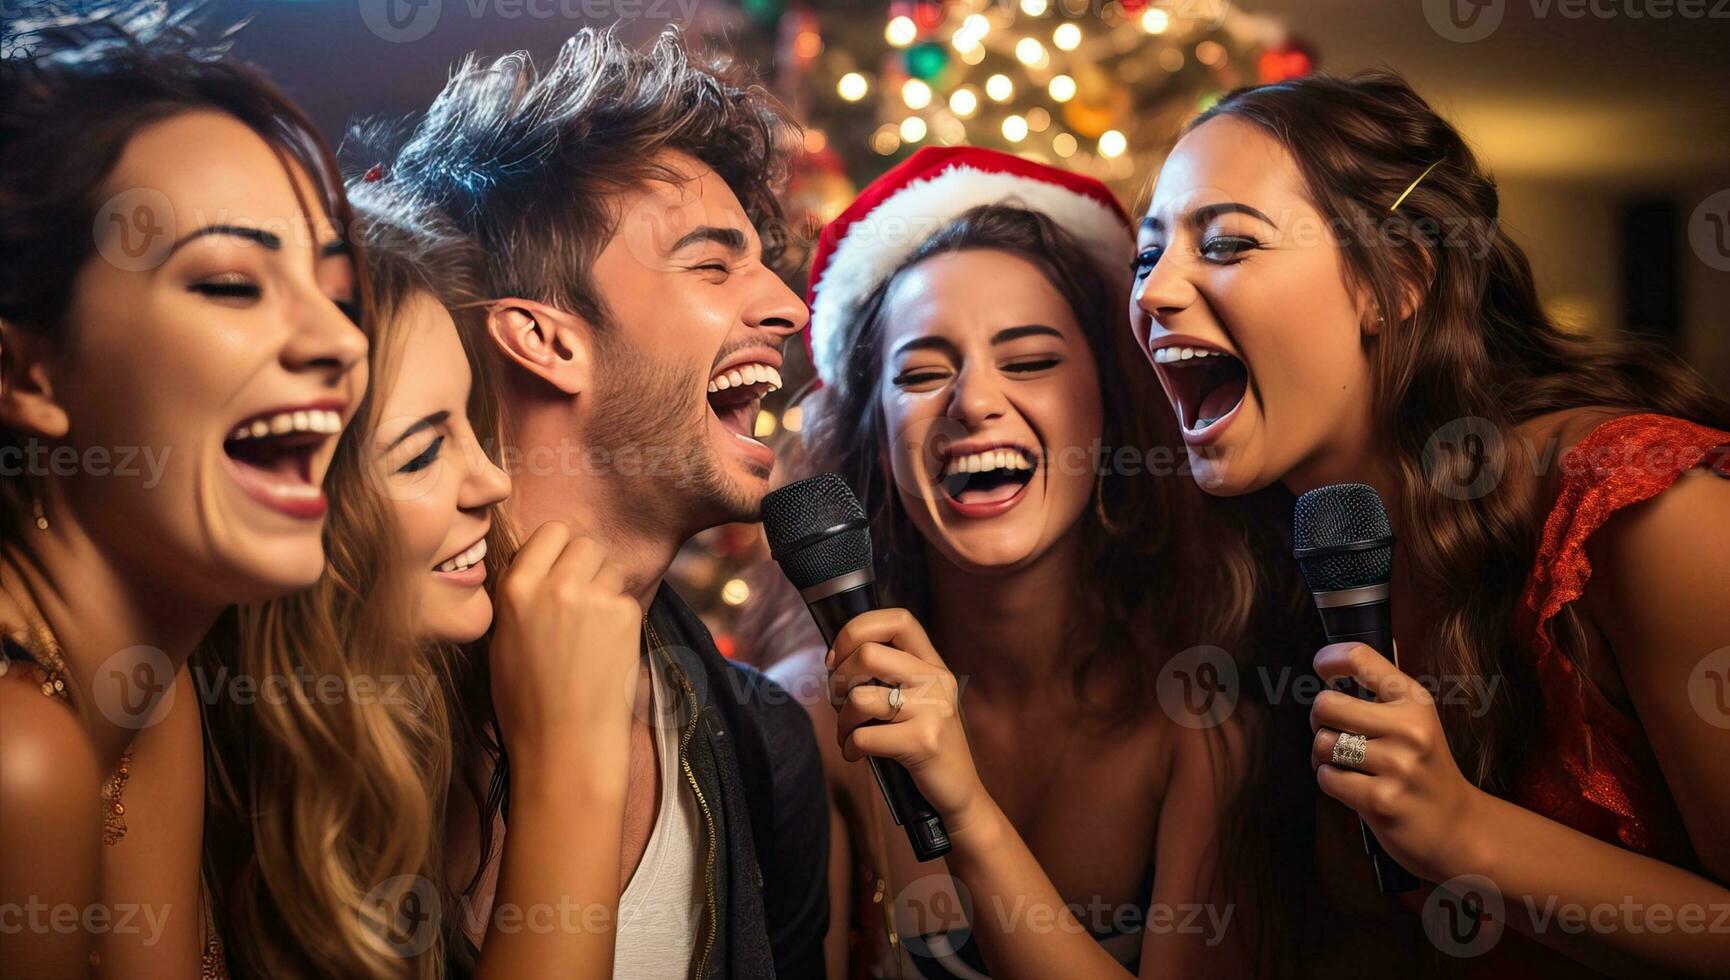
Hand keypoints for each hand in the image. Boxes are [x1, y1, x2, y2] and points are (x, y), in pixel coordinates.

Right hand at [489, 521, 642, 788]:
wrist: (566, 743)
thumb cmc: (527, 702)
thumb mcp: (503, 640)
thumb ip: (521, 595)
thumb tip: (540, 567)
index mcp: (516, 588)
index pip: (551, 532)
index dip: (559, 550)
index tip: (560, 572)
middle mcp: (555, 584)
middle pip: (585, 543)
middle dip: (587, 566)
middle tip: (582, 602)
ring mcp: (594, 597)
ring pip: (611, 567)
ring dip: (607, 589)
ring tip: (594, 631)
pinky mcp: (626, 614)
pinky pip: (627, 597)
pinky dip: (622, 617)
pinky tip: (608, 648)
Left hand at [826, 608, 987, 830]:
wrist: (959, 791)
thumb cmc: (924, 743)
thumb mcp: (918, 699)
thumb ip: (889, 675)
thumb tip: (835, 661)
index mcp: (933, 664)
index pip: (898, 619)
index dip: (857, 630)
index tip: (838, 657)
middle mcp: (937, 680)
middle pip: (868, 654)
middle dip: (839, 680)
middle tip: (839, 703)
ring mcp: (933, 710)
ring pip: (859, 698)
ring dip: (841, 721)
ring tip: (848, 734)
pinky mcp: (923, 742)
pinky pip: (864, 737)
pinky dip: (849, 748)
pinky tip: (857, 754)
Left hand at [1309, 642, 1487, 880]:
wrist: (1457, 827)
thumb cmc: (1425, 768)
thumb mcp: (1417, 720)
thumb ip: (1383, 690)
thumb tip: (1340, 655)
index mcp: (1415, 701)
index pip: (1360, 657)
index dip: (1329, 658)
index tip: (1322, 668)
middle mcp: (1408, 729)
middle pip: (1326, 704)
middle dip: (1320, 720)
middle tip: (1336, 732)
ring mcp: (1396, 766)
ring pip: (1323, 743)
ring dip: (1324, 756)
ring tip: (1346, 764)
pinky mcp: (1381, 800)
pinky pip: (1327, 778)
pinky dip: (1331, 782)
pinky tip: (1353, 786)